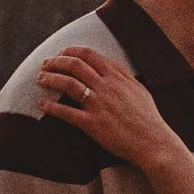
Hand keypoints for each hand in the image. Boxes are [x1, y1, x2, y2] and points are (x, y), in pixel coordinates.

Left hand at [39, 46, 173, 165]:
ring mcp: (98, 105)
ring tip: (40, 79)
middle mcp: (106, 87)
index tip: (61, 53)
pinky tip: (42, 104)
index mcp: (117, 77)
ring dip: (50, 79)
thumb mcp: (140, 89)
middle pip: (75, 65)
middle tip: (45, 64)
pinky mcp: (92, 124)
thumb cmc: (148, 118)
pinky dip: (51, 107)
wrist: (153, 142)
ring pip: (68, 84)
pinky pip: (66, 113)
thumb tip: (111, 66)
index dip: (71, 51)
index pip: (89, 55)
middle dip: (56, 62)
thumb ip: (124, 76)